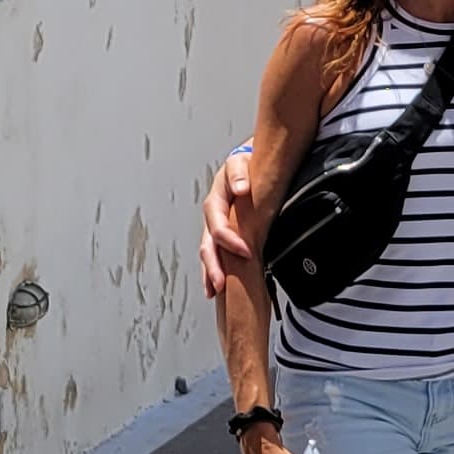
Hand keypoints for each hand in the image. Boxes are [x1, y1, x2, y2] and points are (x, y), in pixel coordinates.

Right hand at [198, 146, 257, 299]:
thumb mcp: (240, 162)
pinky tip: (215, 289)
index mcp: (216, 201)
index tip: (245, 251)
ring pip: (208, 253)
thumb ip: (238, 173)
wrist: (246, 167)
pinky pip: (214, 256)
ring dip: (210, 273)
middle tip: (220, 283)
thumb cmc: (244, 166)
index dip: (230, 240)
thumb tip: (241, 188)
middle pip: (207, 245)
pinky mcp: (221, 236)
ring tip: (214, 291)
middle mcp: (211, 217)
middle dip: (213, 265)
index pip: (218, 225)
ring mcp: (213, 228)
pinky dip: (213, 272)